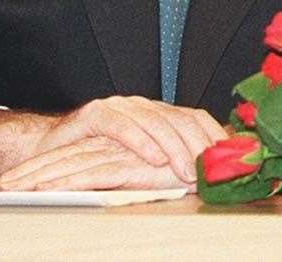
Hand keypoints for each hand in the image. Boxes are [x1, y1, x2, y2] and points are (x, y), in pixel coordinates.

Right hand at [0, 96, 226, 184]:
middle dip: (198, 146)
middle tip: (209, 171)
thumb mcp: (140, 157)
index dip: (214, 136)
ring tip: (186, 170)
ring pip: (155, 122)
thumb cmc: (99, 157)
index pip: (196, 118)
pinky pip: (122, 126)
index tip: (230, 159)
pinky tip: (153, 158)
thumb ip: (170, 159)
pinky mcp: (96, 115)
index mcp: (158, 112)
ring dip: (174, 148)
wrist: (51, 149)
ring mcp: (119, 107)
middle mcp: (142, 105)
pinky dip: (141, 142)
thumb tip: (209, 175)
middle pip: (180, 120)